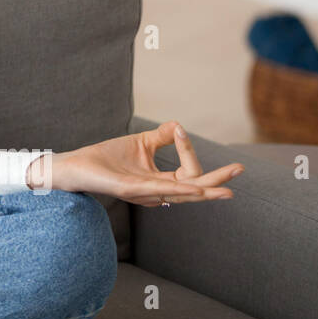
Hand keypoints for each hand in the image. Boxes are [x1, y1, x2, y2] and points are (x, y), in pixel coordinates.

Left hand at [39, 120, 243, 206]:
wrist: (78, 165)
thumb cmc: (108, 157)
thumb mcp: (141, 143)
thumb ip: (162, 137)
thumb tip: (180, 125)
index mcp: (161, 182)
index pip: (190, 173)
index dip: (189, 152)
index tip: (180, 130)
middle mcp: (156, 192)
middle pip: (194, 189)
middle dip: (217, 181)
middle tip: (240, 169)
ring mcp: (144, 193)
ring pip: (180, 193)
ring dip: (204, 190)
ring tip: (227, 190)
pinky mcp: (129, 189)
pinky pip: (157, 190)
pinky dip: (176, 189)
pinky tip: (193, 188)